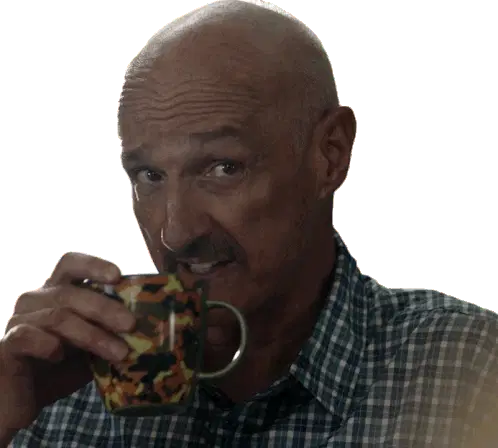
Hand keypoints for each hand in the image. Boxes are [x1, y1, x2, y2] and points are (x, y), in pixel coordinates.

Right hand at [0, 252, 135, 435]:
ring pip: (58, 317)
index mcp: (57, 293)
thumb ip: (111, 331)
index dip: (93, 265)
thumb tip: (151, 325)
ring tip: (119, 353)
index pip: (71, 264)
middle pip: (71, 293)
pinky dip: (49, 345)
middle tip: (131, 324)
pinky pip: (28, 337)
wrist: (21, 401)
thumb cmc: (60, 369)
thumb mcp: (91, 347)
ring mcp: (19, 321)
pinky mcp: (6, 345)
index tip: (118, 276)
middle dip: (105, 308)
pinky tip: (60, 357)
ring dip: (93, 335)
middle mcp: (36, 300)